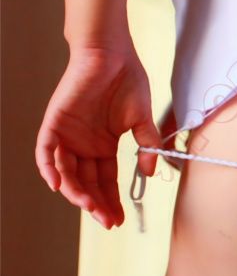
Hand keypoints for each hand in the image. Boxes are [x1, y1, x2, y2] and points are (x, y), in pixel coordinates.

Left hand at [35, 44, 161, 228]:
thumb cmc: (128, 81)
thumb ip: (147, 145)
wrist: (112, 54)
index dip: (112, 200)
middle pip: (86, 182)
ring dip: (75, 192)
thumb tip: (151, 173)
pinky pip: (46, 151)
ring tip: (90, 207)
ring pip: (65, 172)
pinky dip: (48, 168)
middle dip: (96, 203)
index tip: (120, 219)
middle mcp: (84, 145)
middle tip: (108, 221)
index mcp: (104, 146)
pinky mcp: (54, 122)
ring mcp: (68, 135)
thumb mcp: (142, 119)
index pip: (106, 180)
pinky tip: (58, 185)